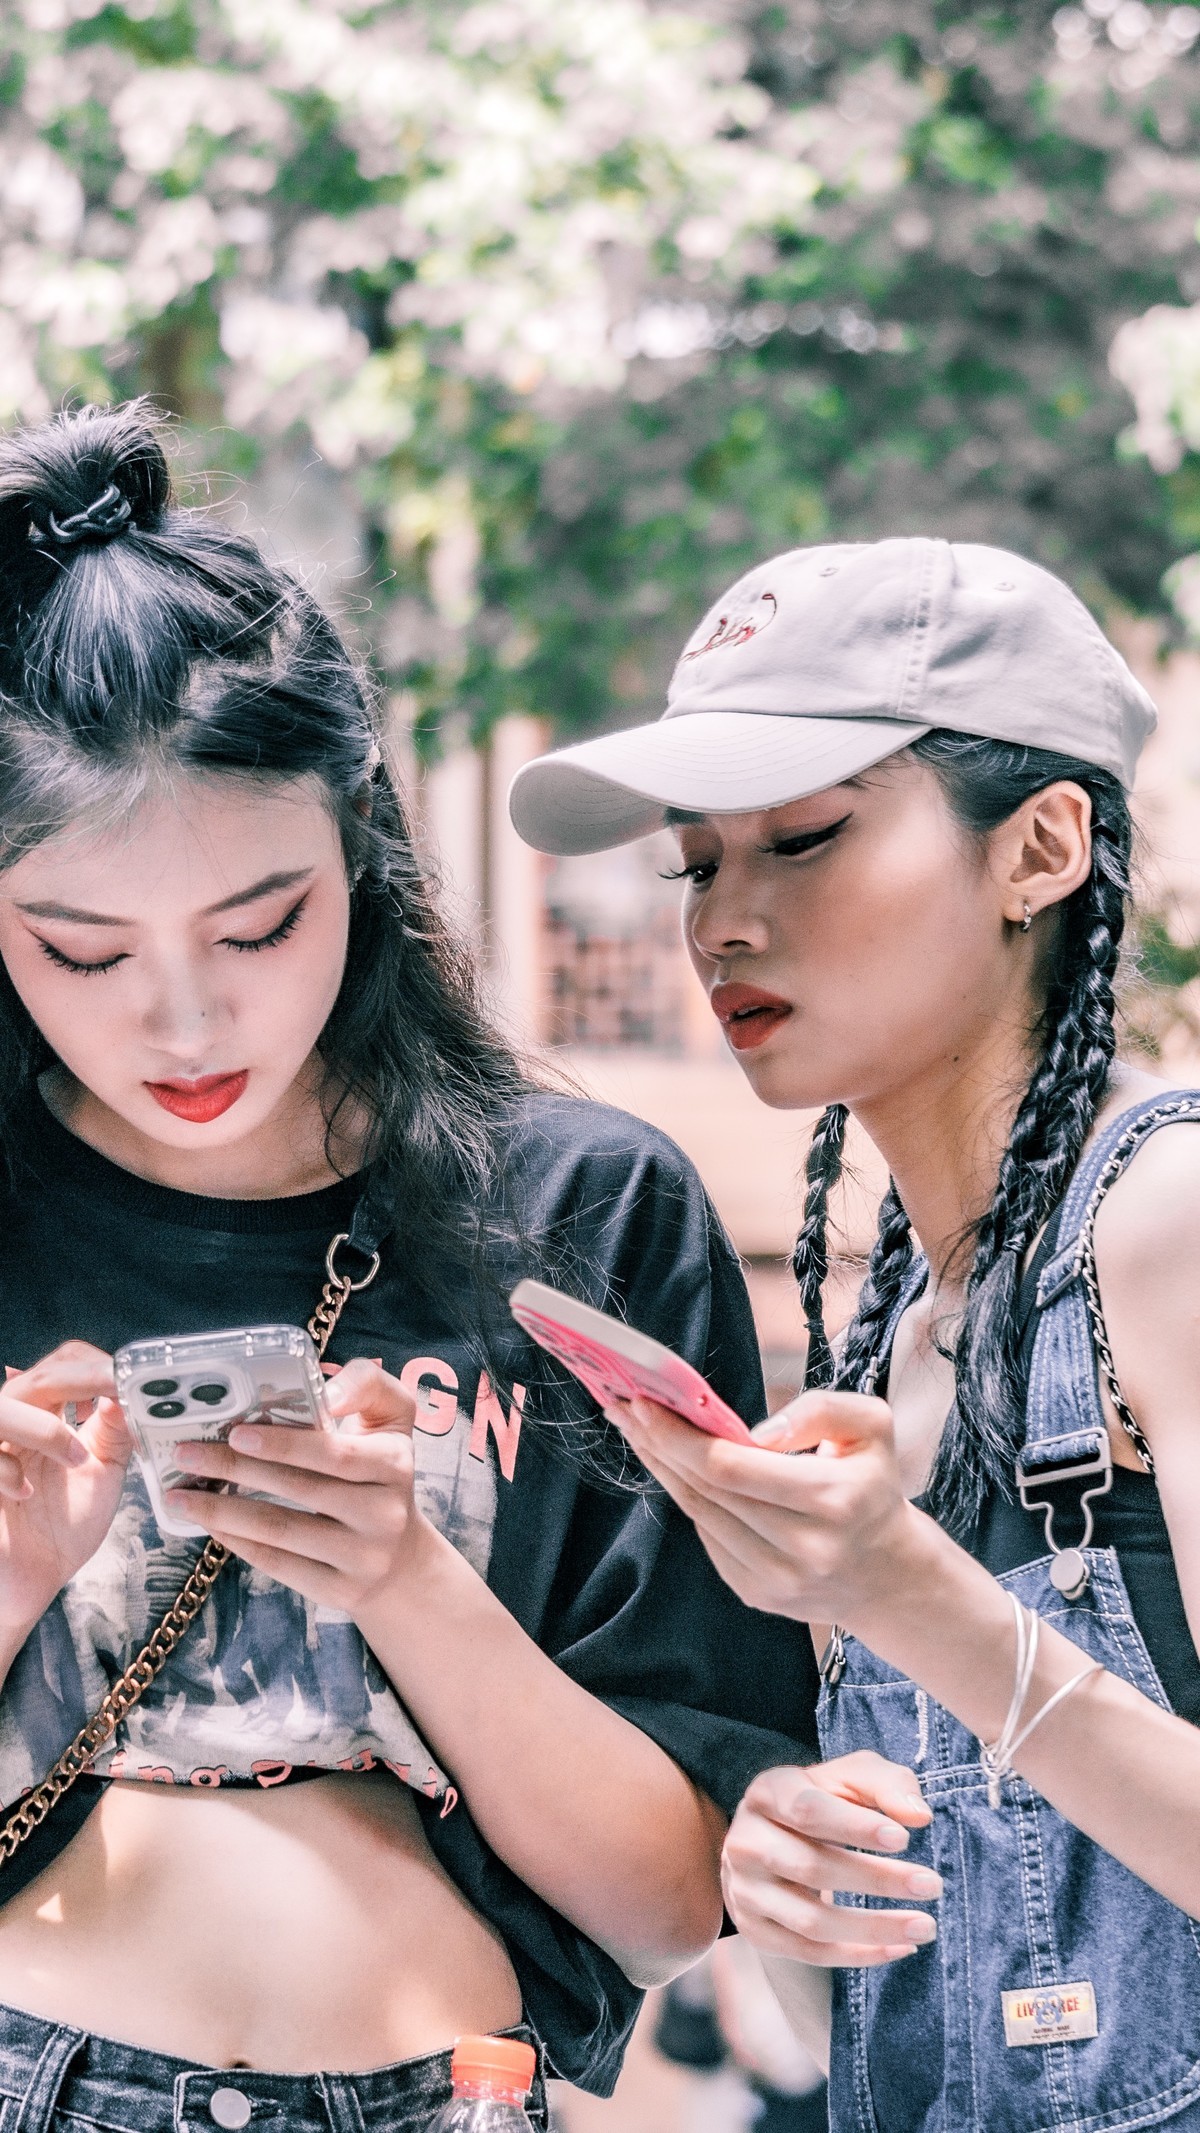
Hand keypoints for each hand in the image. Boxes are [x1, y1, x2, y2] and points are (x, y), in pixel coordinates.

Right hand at [0, 1342, 132, 1641]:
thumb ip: (115, 1431)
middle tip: (114, 1393)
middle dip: (80, 1381)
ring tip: (75, 1457)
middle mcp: (17, 1424)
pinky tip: (28, 1492)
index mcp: (48, 1416)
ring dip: (45, 1427)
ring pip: (5, 1406)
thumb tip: (126, 1392)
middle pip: (37, 1378)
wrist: (31, 1580)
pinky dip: (9, 1471)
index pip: (64, 1366)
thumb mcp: (102, 1472)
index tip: (132, 1378)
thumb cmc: (62, 1528)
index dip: (97, 1366)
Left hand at [168, 1359, 426, 1613]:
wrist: (401, 1558)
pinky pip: (279, 1564)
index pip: (334, 1453)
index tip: (236, 1432)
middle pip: (300, 1490)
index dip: (284, 1444)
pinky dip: (238, 1543)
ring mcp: (364, 1557)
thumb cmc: (379, 1472)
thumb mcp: (390, 1420)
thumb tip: (327, 1392)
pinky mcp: (340, 1591)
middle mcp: (385, 1513)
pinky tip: (209, 1525)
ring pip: (282, 1531)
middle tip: (186, 1455)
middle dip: (235, 1470)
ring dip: (222, 1511)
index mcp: (394, 1463)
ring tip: (179, 1496)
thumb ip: (366, 1385)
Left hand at [607, 1388, 927, 1631]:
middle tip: (625, 1406)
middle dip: (660, 1444)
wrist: (888, 1573)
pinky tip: (675, 1469)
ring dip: (664, 1470)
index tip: (645, 1402)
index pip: (734, 1468)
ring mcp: (777, 1580)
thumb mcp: (872, 1427)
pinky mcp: (757, 1595)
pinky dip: (690, 1500)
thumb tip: (757, 1432)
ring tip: (639, 1431)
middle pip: (708, 1491)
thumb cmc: (873, 1486)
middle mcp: (804, 1549)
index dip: (681, 1436)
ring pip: (700, 1515)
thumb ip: (819, 1410)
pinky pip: (708, 1538)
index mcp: (833, 1501)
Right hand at [722, 1753, 939, 1966]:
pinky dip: (859, 1956)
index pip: (807, 1810)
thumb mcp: (851, 1777)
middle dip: (878, 1879)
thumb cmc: (824, 1799)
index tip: (904, 1838)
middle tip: (932, 1885)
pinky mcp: (755, 1930)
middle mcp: (746, 1842)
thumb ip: (888, 1784)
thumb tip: (919, 1816)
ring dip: (875, 1928)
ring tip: (925, 1926)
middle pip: (812, 1868)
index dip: (855, 1827)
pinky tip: (900, 1947)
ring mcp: (745, 1891)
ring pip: (812, 1921)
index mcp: (767, 1793)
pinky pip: (809, 1954)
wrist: (775, 1835)